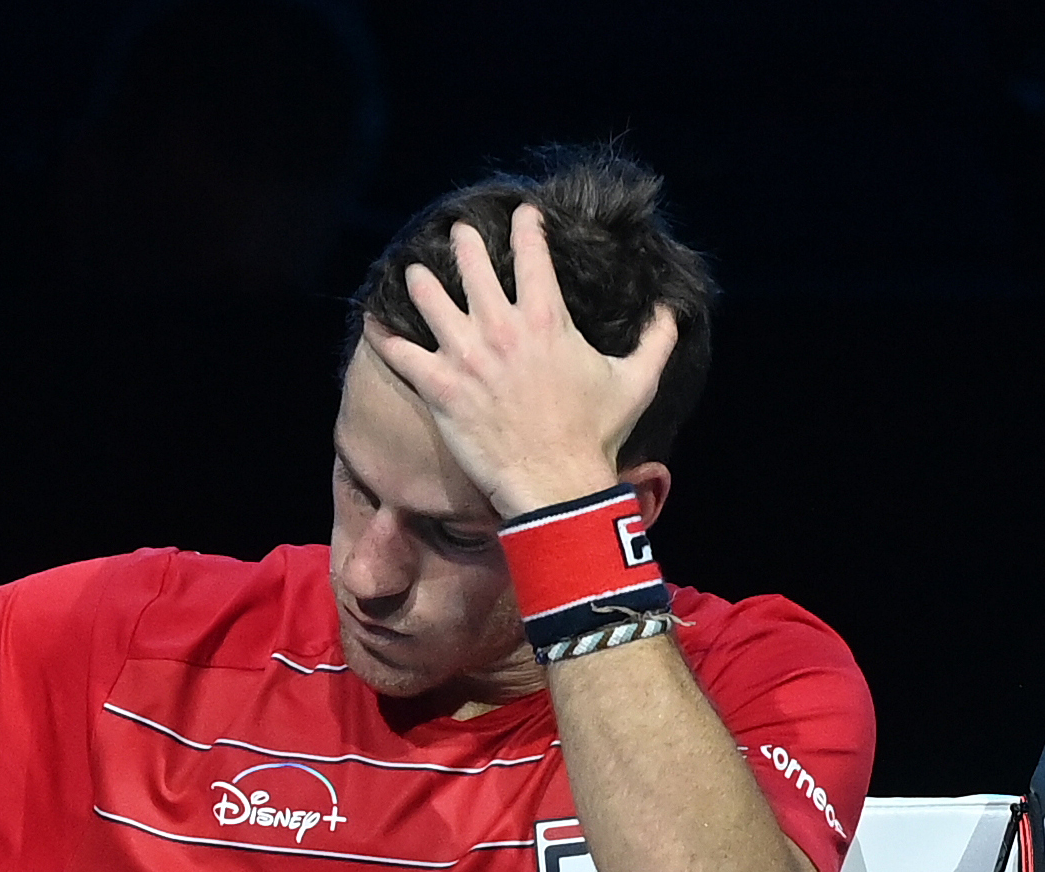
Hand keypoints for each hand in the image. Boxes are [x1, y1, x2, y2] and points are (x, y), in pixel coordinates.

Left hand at [362, 203, 680, 514]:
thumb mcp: (635, 383)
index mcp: (546, 317)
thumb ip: (655, 342)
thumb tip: (673, 313)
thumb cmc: (595, 436)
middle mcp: (501, 326)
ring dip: (421, 280)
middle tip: (458, 233)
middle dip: (464, 242)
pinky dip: (383, 335)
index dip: (526, 226)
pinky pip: (400, 353)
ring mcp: (466, 354)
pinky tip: (372, 322)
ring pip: (430, 298)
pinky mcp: (440, 387)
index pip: (532, 252)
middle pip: (473, 263)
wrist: (555, 483)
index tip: (522, 215)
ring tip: (414, 272)